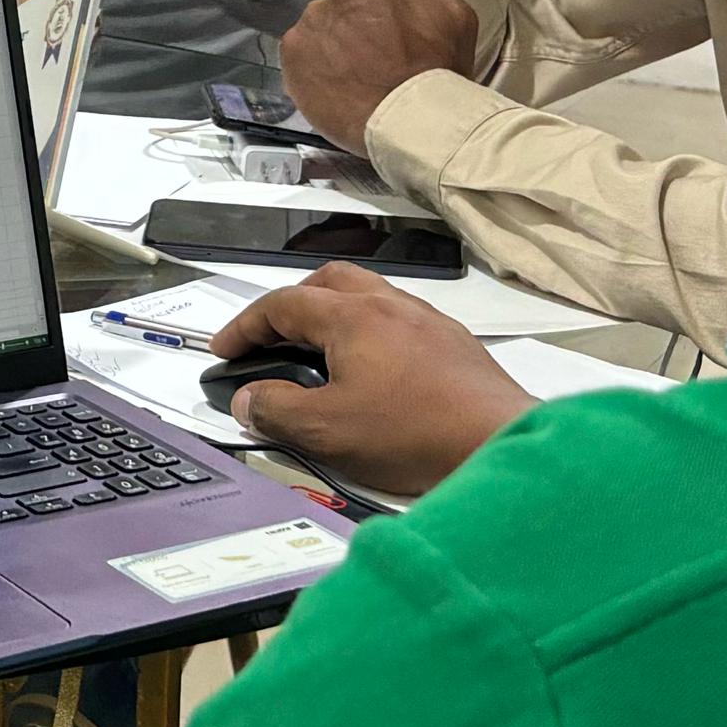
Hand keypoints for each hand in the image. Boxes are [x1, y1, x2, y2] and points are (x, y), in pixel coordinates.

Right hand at [211, 267, 531, 499]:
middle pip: (327, 282)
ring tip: (318, 355)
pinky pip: (401, 322)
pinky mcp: (455, 346)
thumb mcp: (327, 431)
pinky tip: (373, 373)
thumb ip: (277, 411)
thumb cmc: (421, 433)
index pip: (282, 305)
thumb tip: (251, 400)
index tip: (226, 348)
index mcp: (353, 316)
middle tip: (270, 338)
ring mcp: (428, 323)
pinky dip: (371, 335)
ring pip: (368, 297)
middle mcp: (392, 307)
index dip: (245, 326)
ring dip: (334, 316)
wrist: (499, 444)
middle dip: (290, 305)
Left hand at [280, 0, 480, 146]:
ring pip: (320, 25)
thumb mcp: (456, 16)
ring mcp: (314, 19)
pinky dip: (312, 64)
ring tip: (351, 74)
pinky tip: (333, 84)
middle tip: (371, 57)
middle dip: (354, 23)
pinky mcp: (293, 50)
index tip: (390, 35)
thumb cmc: (440, 70)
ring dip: (332, 42)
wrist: (412, 120)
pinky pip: (300, 51)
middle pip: (343, 2)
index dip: (381, 12)